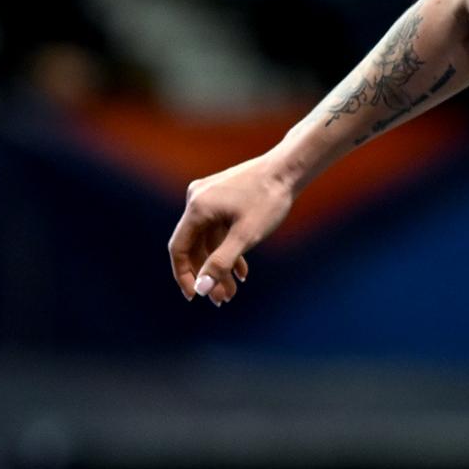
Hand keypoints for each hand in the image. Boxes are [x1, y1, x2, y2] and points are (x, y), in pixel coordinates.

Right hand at [168, 155, 297, 303]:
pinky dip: (228, 249)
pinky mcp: (221, 196)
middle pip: (195, 246)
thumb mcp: (246, 236)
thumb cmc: (269, 200)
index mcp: (197, 208)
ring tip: (234, 290)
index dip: (184, 275)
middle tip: (222, 300)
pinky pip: (218, 228)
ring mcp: (208, 196)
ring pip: (209, 239)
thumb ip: (221, 263)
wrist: (288, 168)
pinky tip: (242, 271)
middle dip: (208, 274)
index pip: (179, 248)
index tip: (194, 297)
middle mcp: (197, 199)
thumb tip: (201, 289)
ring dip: (220, 265)